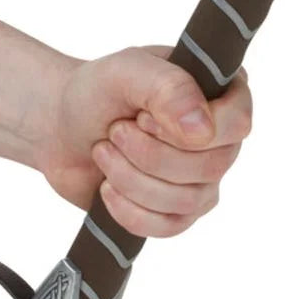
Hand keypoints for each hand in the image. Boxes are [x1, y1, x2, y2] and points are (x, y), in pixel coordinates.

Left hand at [36, 46, 251, 237]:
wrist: (59, 128)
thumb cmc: (96, 92)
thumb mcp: (126, 71)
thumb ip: (168, 88)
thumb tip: (203, 131)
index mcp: (219, 92)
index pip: (238, 122)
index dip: (190, 130)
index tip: (145, 118)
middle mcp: (219, 136)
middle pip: (212, 167)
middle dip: (150, 154)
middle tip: (115, 131)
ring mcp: (201, 177)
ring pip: (189, 200)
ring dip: (133, 179)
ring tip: (104, 152)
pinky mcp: (177, 210)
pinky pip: (170, 227)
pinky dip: (131, 210)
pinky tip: (107, 188)